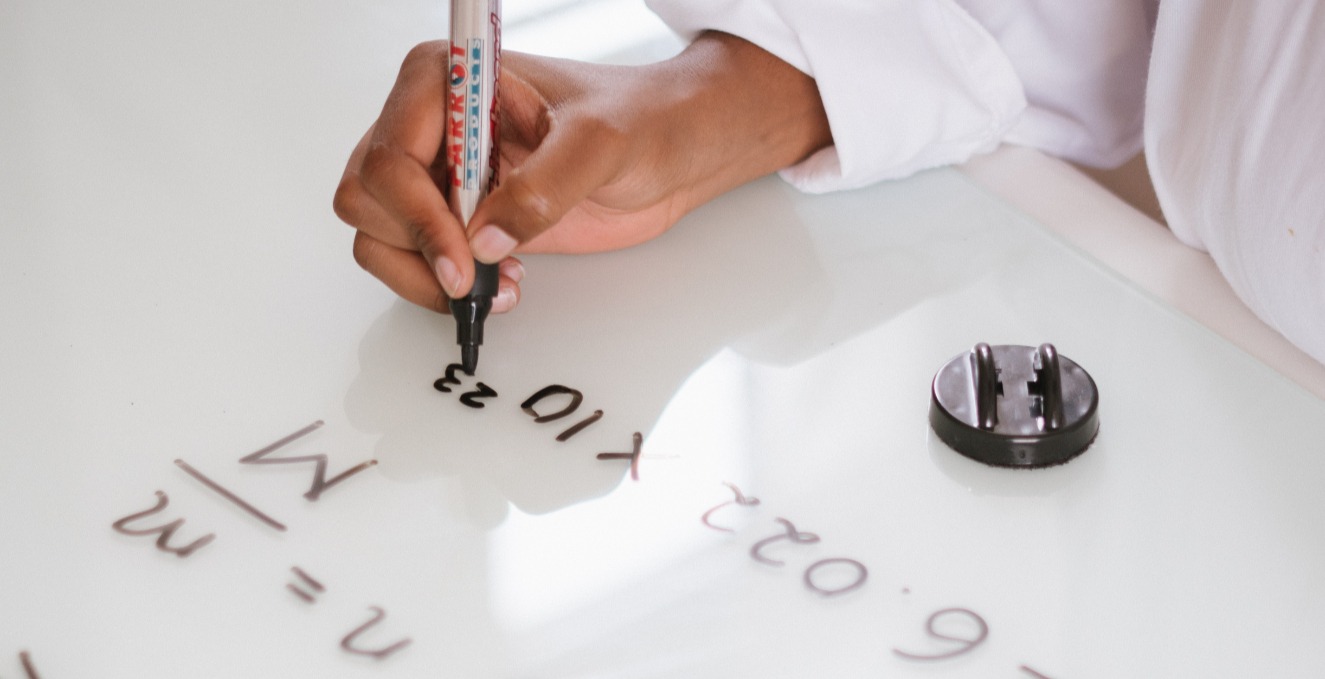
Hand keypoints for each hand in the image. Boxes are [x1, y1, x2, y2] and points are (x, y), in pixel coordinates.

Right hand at [333, 32, 831, 313]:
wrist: (675, 150)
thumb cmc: (645, 121)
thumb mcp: (602, 142)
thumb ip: (545, 186)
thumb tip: (486, 238)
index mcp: (448, 79)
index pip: (391, 154)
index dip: (418, 214)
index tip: (464, 256)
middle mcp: (431, 124)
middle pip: (368, 198)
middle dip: (417, 247)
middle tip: (475, 274)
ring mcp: (441, 172)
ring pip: (377, 234)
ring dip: (423, 274)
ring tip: (490, 284)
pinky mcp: (459, 216)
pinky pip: (412, 258)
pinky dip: (438, 285)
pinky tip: (497, 284)